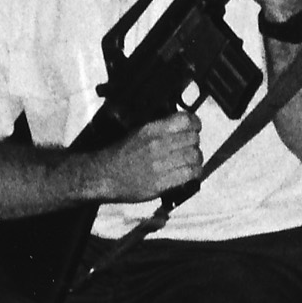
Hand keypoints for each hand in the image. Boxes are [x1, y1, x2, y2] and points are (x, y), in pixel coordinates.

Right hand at [83, 112, 202, 203]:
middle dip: (194, 144)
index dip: (195, 124)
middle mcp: (157, 144)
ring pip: (195, 157)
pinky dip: (194, 173)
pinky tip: (190, 174)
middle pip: (193, 139)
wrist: (105, 175)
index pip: (186, 120)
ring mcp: (160, 164)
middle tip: (190, 149)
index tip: (194, 129)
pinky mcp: (161, 182)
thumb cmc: (121, 154)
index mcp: (151, 129)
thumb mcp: (139, 132)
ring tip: (190, 163)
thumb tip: (183, 126)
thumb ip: (160, 128)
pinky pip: (190, 174)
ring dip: (196, 160)